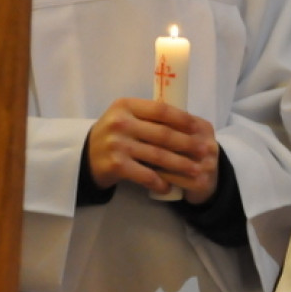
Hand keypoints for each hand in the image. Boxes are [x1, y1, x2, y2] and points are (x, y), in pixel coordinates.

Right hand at [87, 98, 218, 203]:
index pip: (161, 110)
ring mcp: (116, 144)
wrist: (86, 157)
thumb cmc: (116, 135)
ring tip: (196, 170)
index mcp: (126, 105)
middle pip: (163, 134)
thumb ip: (151, 116)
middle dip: (188, 144)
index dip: (183, 119)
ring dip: (180, 165)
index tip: (199, 127)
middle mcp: (120, 123)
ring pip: (158, 156)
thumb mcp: (128, 117)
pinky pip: (145, 175)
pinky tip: (170, 186)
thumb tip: (191, 121)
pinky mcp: (115, 165)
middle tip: (205, 151)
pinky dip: (160, 182)